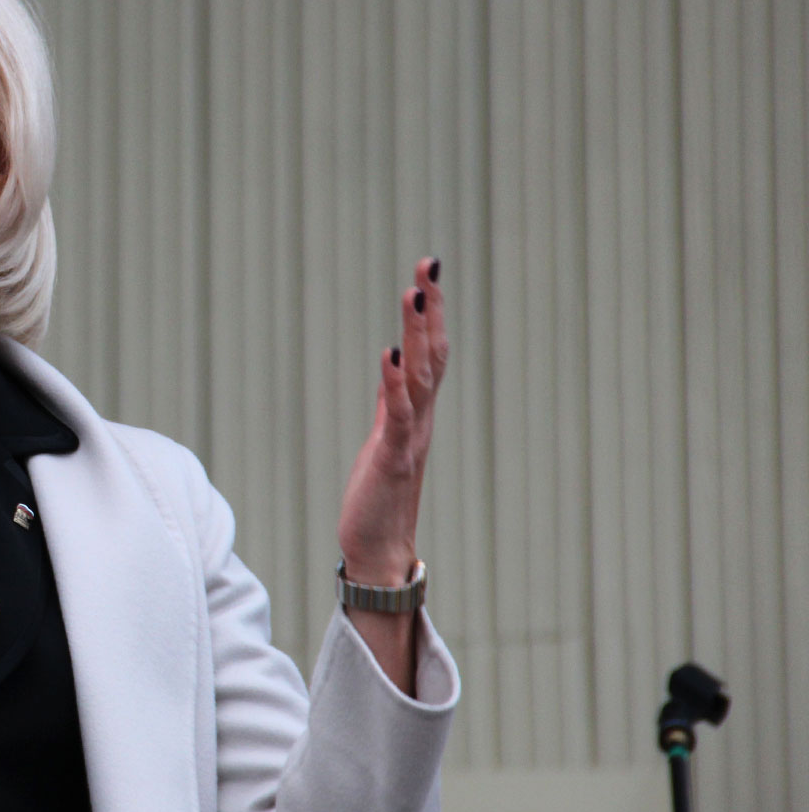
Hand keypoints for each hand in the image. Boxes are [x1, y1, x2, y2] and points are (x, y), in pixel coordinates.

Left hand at [336, 257, 446, 586]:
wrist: (379, 548)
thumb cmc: (380, 495)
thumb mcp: (384, 435)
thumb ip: (391, 399)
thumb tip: (393, 361)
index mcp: (418, 412)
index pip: (430, 352)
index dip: (431, 312)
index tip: (427, 270)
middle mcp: (422, 419)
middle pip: (433, 354)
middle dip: (431, 308)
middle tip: (429, 263)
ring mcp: (410, 438)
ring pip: (420, 376)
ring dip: (417, 335)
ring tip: (413, 293)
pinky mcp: (392, 459)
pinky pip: (397, 415)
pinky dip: (394, 383)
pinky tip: (388, 353)